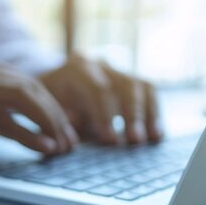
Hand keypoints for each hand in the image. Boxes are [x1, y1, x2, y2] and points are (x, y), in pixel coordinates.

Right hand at [0, 55, 78, 154]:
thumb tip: (26, 122)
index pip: (27, 81)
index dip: (52, 107)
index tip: (66, 131)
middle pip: (29, 87)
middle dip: (56, 116)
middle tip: (70, 141)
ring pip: (19, 98)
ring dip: (47, 124)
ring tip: (59, 146)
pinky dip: (25, 134)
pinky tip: (39, 146)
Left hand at [39, 54, 162, 144]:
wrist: (54, 89)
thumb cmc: (50, 105)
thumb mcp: (49, 111)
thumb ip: (61, 120)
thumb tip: (73, 129)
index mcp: (77, 69)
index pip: (96, 88)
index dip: (105, 114)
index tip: (110, 139)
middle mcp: (100, 65)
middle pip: (124, 85)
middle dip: (131, 114)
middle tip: (135, 140)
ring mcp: (118, 71)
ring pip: (140, 87)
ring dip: (147, 114)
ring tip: (152, 138)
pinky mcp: (131, 81)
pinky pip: (149, 93)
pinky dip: (154, 113)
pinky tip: (156, 134)